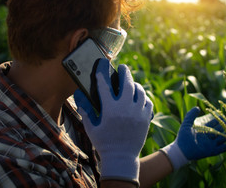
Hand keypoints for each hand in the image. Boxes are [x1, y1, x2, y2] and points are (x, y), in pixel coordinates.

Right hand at [74, 59, 152, 183]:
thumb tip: (78, 96)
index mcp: (110, 110)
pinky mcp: (146, 118)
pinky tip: (139, 97)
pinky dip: (144, 97)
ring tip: (131, 82)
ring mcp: (138, 113)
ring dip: (135, 84)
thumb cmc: (104, 143)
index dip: (102, 75)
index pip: (105, 87)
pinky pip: (148, 102)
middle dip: (125, 72)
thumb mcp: (91, 128)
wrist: (121, 158)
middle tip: (123, 67)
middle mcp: (125, 109)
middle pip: (127, 83)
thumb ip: (85, 111)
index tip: (102, 66)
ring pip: (140, 91)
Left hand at [161, 107, 225, 170]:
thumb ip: (191, 115)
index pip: (213, 123)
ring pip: (222, 138)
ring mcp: (210, 144)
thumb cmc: (183, 137)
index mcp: (203, 130)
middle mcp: (208, 136)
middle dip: (225, 126)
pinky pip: (222, 149)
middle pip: (219, 130)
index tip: (223, 115)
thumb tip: (197, 108)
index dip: (218, 119)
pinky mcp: (211, 151)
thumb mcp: (187, 123)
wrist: (181, 149)